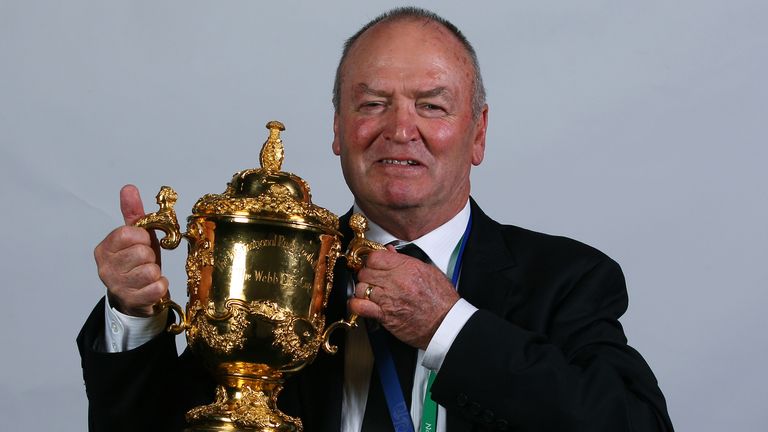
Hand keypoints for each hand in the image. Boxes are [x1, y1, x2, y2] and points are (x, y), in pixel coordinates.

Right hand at [93, 185, 167, 316]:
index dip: (142, 237)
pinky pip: (158, 287)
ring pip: (150, 270)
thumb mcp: (136, 236)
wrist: (134, 297)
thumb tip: (128, 188)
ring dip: (155, 272)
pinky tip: (152, 286)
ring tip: (148, 275)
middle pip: (142, 252)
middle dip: (150, 256)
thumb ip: (132, 213)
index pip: (128, 234)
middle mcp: (105, 268)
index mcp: (103, 249)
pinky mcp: (132, 301)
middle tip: (145, 261)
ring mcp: (117, 287)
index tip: (142, 242)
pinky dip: (160, 285)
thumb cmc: (136, 262)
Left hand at [348, 246, 459, 348]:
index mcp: (407, 267)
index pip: (375, 257)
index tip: (374, 265)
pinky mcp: (385, 316)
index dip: (372, 261)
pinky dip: (356, 304)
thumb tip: (390, 252)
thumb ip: (406, 260)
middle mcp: (396, 281)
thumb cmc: (441, 300)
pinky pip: (361, 306)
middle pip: (366, 271)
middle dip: (367, 274)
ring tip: (370, 292)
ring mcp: (389, 298)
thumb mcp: (429, 271)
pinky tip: (360, 304)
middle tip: (372, 279)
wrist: (446, 324)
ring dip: (363, 289)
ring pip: (361, 287)